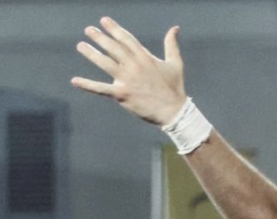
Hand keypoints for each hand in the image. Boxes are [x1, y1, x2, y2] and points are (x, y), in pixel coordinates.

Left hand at [71, 17, 185, 125]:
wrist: (174, 112)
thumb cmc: (175, 88)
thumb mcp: (176, 64)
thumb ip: (172, 44)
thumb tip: (175, 28)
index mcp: (145, 58)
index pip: (126, 39)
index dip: (114, 29)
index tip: (104, 21)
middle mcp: (134, 66)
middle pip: (113, 48)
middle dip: (100, 38)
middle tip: (88, 30)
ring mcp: (127, 80)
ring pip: (105, 63)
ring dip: (91, 53)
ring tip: (81, 45)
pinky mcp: (122, 94)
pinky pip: (102, 89)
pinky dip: (88, 85)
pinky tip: (75, 81)